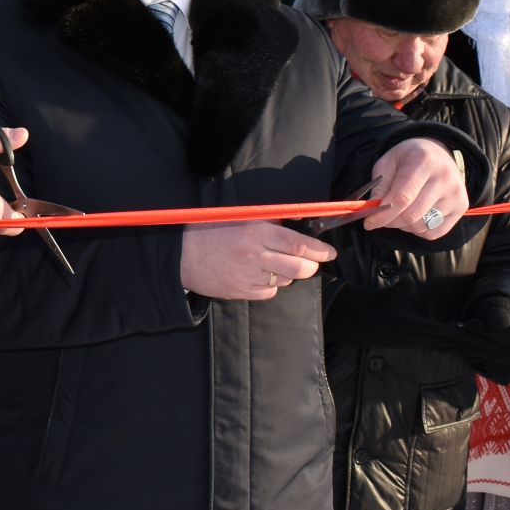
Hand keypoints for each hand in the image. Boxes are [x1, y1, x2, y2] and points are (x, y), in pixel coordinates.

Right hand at [179, 221, 336, 300]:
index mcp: (256, 233)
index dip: (320, 250)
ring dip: (288, 273)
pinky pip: (269, 292)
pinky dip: (270, 285)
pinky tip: (259, 275)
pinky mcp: (240, 292)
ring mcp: (248, 277)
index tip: (329, 252)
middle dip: (310, 265)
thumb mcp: (239, 216)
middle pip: (300, 267)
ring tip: (274, 263)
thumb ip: (269, 220)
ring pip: (286, 280)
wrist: (179, 254)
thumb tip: (298, 223)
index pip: (299, 245)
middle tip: (310, 261)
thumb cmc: (209, 230)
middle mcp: (255, 256)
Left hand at [362, 138, 468, 238]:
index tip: (369, 223)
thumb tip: (373, 210)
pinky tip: (416, 215)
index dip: (382, 215)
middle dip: (390, 221)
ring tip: (401, 211)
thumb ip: (379, 186)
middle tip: (382, 217)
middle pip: (411, 215)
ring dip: (404, 225)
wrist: (437, 152)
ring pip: (421, 226)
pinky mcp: (461, 207)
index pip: (402, 198)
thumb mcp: (388, 162)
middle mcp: (444, 178)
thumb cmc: (408, 158)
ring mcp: (456, 193)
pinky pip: (433, 232)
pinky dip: (419, 230)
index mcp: (424, 161)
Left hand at [458, 295, 509, 383]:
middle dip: (482, 345)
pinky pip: (501, 375)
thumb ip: (500, 312)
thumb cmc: (502, 313)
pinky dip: (485, 367)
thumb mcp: (500, 305)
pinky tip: (473, 355)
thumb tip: (498, 324)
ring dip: (481, 357)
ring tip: (464, 346)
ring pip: (505, 367)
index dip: (492, 333)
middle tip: (461, 337)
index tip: (470, 324)